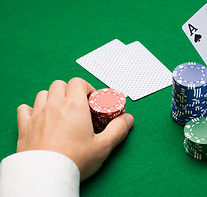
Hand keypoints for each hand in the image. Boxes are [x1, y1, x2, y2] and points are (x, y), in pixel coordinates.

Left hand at [16, 77, 133, 180]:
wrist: (47, 176)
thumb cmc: (74, 160)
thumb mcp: (103, 146)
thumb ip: (118, 130)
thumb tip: (128, 119)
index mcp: (74, 106)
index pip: (78, 82)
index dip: (87, 88)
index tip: (92, 101)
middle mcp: (54, 105)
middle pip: (60, 85)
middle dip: (70, 91)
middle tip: (78, 106)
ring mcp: (38, 115)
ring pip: (43, 94)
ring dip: (52, 98)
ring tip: (60, 111)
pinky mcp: (25, 126)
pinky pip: (24, 109)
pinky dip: (32, 110)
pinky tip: (39, 118)